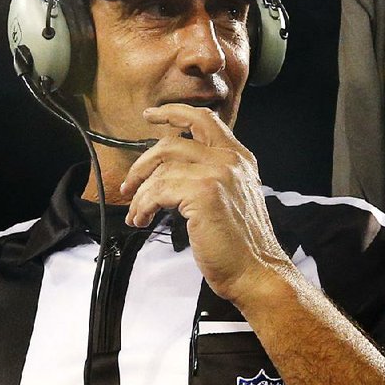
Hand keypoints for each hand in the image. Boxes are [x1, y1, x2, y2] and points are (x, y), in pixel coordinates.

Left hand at [119, 103, 290, 304]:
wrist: (256, 272)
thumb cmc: (240, 245)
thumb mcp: (232, 198)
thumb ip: (211, 176)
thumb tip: (168, 173)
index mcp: (239, 158)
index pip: (203, 119)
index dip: (173, 113)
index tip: (150, 116)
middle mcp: (230, 160)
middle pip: (171, 143)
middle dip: (142, 163)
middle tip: (128, 184)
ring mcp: (218, 173)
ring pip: (161, 170)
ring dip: (140, 194)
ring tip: (136, 213)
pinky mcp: (204, 193)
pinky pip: (158, 191)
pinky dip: (143, 206)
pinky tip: (142, 220)